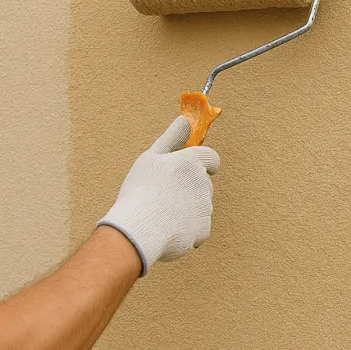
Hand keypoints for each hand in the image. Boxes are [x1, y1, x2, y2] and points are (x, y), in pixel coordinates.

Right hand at [97, 117, 219, 274]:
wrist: (138, 230)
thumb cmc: (140, 191)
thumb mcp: (151, 158)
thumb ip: (171, 138)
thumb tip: (185, 120)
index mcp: (191, 161)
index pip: (211, 157)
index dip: (202, 163)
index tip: (187, 171)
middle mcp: (203, 182)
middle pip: (204, 183)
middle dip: (190, 188)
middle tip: (164, 195)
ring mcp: (205, 207)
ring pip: (201, 206)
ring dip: (187, 208)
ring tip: (162, 213)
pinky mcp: (204, 229)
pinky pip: (198, 227)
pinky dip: (187, 229)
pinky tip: (168, 228)